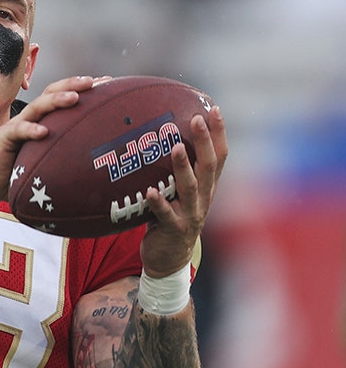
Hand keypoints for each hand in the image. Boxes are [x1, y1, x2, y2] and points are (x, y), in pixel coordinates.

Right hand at [0, 76, 108, 203]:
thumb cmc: (17, 172)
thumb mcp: (46, 160)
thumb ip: (65, 155)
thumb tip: (97, 165)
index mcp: (41, 120)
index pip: (62, 97)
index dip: (83, 88)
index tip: (108, 83)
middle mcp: (30, 118)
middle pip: (51, 93)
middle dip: (72, 84)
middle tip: (94, 82)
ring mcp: (16, 126)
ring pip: (37, 107)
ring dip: (56, 100)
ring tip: (74, 98)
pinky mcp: (3, 139)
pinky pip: (18, 130)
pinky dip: (31, 129)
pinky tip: (44, 132)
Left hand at [140, 106, 228, 275]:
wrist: (169, 259)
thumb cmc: (170, 218)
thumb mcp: (177, 193)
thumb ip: (175, 171)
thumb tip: (159, 137)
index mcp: (207, 188)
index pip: (219, 156)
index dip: (219, 133)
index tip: (214, 109)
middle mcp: (204, 198)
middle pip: (208, 166)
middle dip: (204, 141)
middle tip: (196, 119)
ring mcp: (190, 215)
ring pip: (190, 188)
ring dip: (182, 167)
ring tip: (175, 147)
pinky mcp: (174, 230)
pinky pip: (165, 214)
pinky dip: (158, 202)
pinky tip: (148, 191)